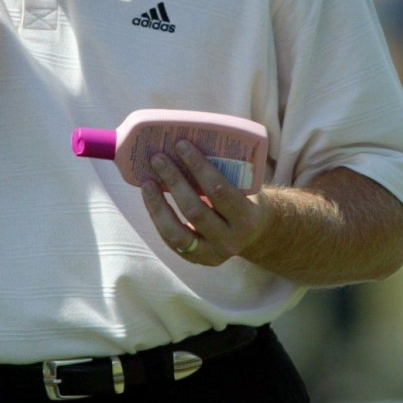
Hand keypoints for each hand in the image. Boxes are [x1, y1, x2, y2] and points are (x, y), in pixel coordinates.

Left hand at [141, 140, 269, 264]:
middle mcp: (230, 240)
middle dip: (174, 181)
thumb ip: (224, 171)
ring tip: (147, 181)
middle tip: (158, 158)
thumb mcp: (245, 186)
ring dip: (158, 204)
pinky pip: (171, 240)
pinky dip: (158, 217)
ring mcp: (212, 254)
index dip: (198, 166)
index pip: (219, 190)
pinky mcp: (196, 259)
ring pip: (177, 232)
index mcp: (247, 218)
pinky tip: (150, 197)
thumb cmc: (246, 199)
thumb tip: (186, 143)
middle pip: (194, 210)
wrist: (255, 234)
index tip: (180, 145)